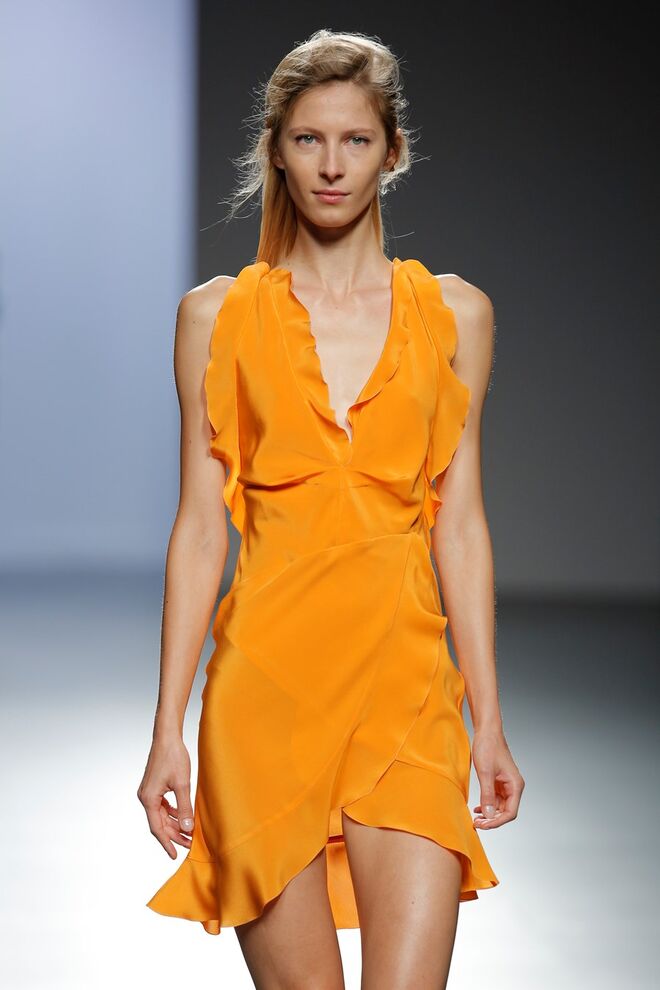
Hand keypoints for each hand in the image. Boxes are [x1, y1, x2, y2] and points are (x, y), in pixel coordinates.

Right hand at [137, 732, 194, 857]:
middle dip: (173, 835)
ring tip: (188, 832)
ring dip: (173, 824)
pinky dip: (171, 813)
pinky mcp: (153, 786)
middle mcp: (145, 797)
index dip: (166, 843)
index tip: (174, 855)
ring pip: (160, 815)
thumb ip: (184, 808)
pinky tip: (182, 816)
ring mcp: (148, 792)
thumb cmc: (174, 757)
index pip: (157, 828)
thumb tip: (187, 828)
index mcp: (149, 799)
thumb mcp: (183, 784)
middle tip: (188, 844)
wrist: (167, 736)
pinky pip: (162, 806)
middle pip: (158, 823)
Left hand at [471, 727, 524, 828]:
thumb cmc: (488, 747)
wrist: (486, 731)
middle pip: (506, 812)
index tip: (483, 824)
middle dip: (492, 819)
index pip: (510, 813)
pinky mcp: (498, 782)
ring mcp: (506, 785)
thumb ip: (488, 795)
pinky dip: (487, 805)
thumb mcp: (485, 773)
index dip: (497, 821)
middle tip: (476, 823)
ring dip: (489, 814)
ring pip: (500, 807)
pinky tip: (478, 808)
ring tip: (476, 818)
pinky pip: (495, 799)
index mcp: (515, 785)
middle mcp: (513, 787)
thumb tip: (489, 815)